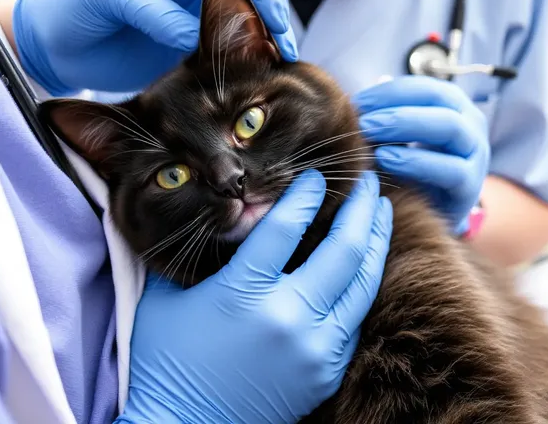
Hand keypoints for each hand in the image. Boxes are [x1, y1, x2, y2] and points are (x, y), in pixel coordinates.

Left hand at [10, 0, 296, 94]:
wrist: (55, 45)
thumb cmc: (70, 3)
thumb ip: (152, 9)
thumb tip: (195, 35)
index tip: (272, 19)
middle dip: (270, 16)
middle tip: (286, 50)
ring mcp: (191, 13)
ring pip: (241, 21)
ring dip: (263, 42)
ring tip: (278, 67)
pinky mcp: (188, 45)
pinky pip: (223, 51)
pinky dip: (242, 62)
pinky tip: (255, 76)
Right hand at [116, 170, 392, 423]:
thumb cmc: (166, 361)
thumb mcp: (166, 298)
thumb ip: (196, 255)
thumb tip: (220, 217)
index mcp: (244, 293)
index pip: (287, 226)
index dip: (305, 193)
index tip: (315, 176)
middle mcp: (288, 317)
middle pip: (343, 249)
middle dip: (361, 208)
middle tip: (369, 180)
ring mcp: (314, 348)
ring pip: (363, 284)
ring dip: (376, 241)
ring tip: (381, 212)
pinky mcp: (326, 371)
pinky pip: (355, 319)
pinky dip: (362, 285)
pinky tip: (365, 264)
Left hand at [354, 76, 489, 233]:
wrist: (435, 212)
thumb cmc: (412, 168)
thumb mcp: (397, 139)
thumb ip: (382, 119)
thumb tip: (352, 102)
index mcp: (452, 105)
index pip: (423, 87)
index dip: (388, 92)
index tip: (356, 104)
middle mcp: (470, 123)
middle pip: (438, 100)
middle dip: (395, 108)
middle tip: (362, 122)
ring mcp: (475, 153)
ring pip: (450, 127)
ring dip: (406, 127)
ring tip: (371, 138)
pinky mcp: (471, 186)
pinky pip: (451, 169)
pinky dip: (416, 162)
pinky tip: (386, 160)